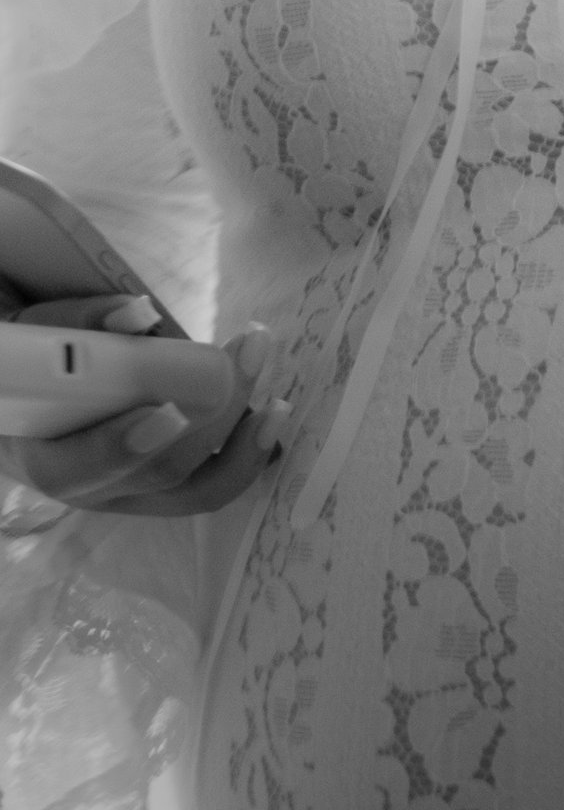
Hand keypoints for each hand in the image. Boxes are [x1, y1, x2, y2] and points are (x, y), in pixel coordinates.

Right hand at [0, 300, 282, 518]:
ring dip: (244, 446)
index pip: (78, 468)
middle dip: (214, 413)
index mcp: (44, 457)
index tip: (169, 412)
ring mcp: (135, 496)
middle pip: (159, 470)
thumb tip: (137, 314)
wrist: (39, 397)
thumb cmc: (42, 362)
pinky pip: (211, 485)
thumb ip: (83, 322)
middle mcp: (93, 490)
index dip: (123, 445)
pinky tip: (271, 420)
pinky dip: (246, 456)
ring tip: (278, 402)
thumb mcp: (44, 333)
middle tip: (248, 349)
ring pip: (196, 491)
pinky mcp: (167, 489)